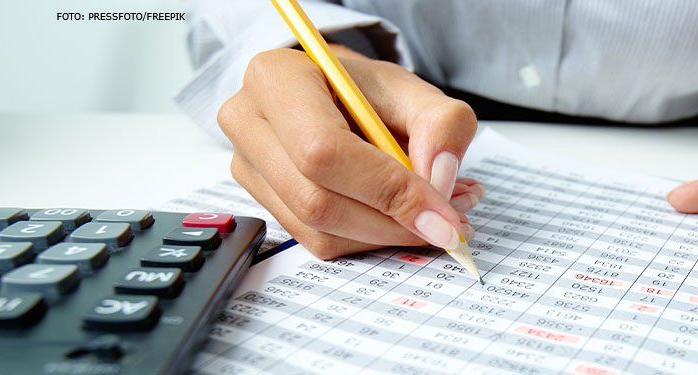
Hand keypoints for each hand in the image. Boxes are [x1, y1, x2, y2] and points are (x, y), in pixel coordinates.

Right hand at [217, 45, 482, 258]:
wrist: (332, 95)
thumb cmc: (364, 90)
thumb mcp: (411, 90)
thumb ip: (441, 124)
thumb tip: (440, 180)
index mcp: (276, 80)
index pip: (323, 152)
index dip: (387, 191)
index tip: (443, 216)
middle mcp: (248, 124)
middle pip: (317, 201)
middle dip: (392, 222)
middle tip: (450, 221)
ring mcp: (248, 169)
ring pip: (319, 232)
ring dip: (387, 235)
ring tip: (435, 212)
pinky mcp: (264, 204)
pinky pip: (320, 242)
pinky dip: (371, 239)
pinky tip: (402, 216)